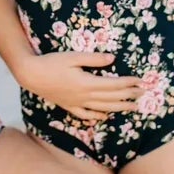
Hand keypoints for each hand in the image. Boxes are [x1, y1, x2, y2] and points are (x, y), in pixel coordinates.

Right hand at [17, 51, 141, 120]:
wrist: (31, 75)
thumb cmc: (51, 62)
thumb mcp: (72, 56)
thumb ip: (93, 59)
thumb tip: (112, 59)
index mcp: (87, 83)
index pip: (114, 85)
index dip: (128, 83)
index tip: (140, 81)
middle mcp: (84, 96)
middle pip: (111, 97)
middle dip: (129, 96)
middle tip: (142, 94)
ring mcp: (76, 103)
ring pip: (102, 108)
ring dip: (119, 108)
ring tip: (132, 107)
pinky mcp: (69, 105)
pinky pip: (86, 114)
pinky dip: (97, 116)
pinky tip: (105, 116)